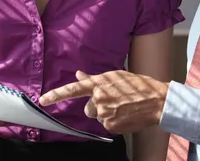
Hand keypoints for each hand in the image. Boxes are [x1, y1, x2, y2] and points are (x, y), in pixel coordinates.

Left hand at [40, 70, 169, 133]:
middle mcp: (99, 98)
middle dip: (97, 106)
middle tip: (115, 101)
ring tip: (123, 107)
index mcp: (99, 84)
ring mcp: (104, 113)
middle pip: (88, 108)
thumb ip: (95, 78)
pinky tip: (126, 115)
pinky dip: (115, 122)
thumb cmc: (138, 85)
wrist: (156, 101)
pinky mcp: (111, 126)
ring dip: (107, 114)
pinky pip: (107, 125)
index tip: (43, 100)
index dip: (56, 95)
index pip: (73, 89)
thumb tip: (79, 74)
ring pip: (98, 117)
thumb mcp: (115, 76)